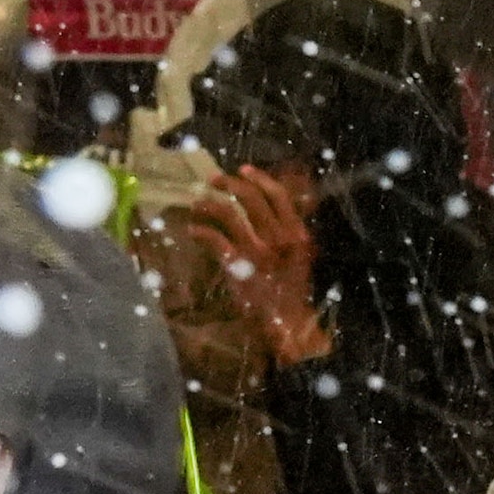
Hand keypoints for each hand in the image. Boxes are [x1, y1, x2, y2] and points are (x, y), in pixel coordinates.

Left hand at [200, 164, 328, 368]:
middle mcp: (279, 238)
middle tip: (213, 182)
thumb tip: (266, 212)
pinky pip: (213, 238)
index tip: (243, 170)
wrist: (288, 322)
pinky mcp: (238, 265)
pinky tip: (194, 231)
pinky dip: (200, 230)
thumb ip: (288, 234)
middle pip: (251, 198)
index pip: (278, 195)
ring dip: (208, 205)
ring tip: (198, 205)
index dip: (259, 178)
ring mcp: (257, 251)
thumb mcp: (300, 258)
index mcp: (297, 234)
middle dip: (229, 184)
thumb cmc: (292, 291)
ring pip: (228, 213)